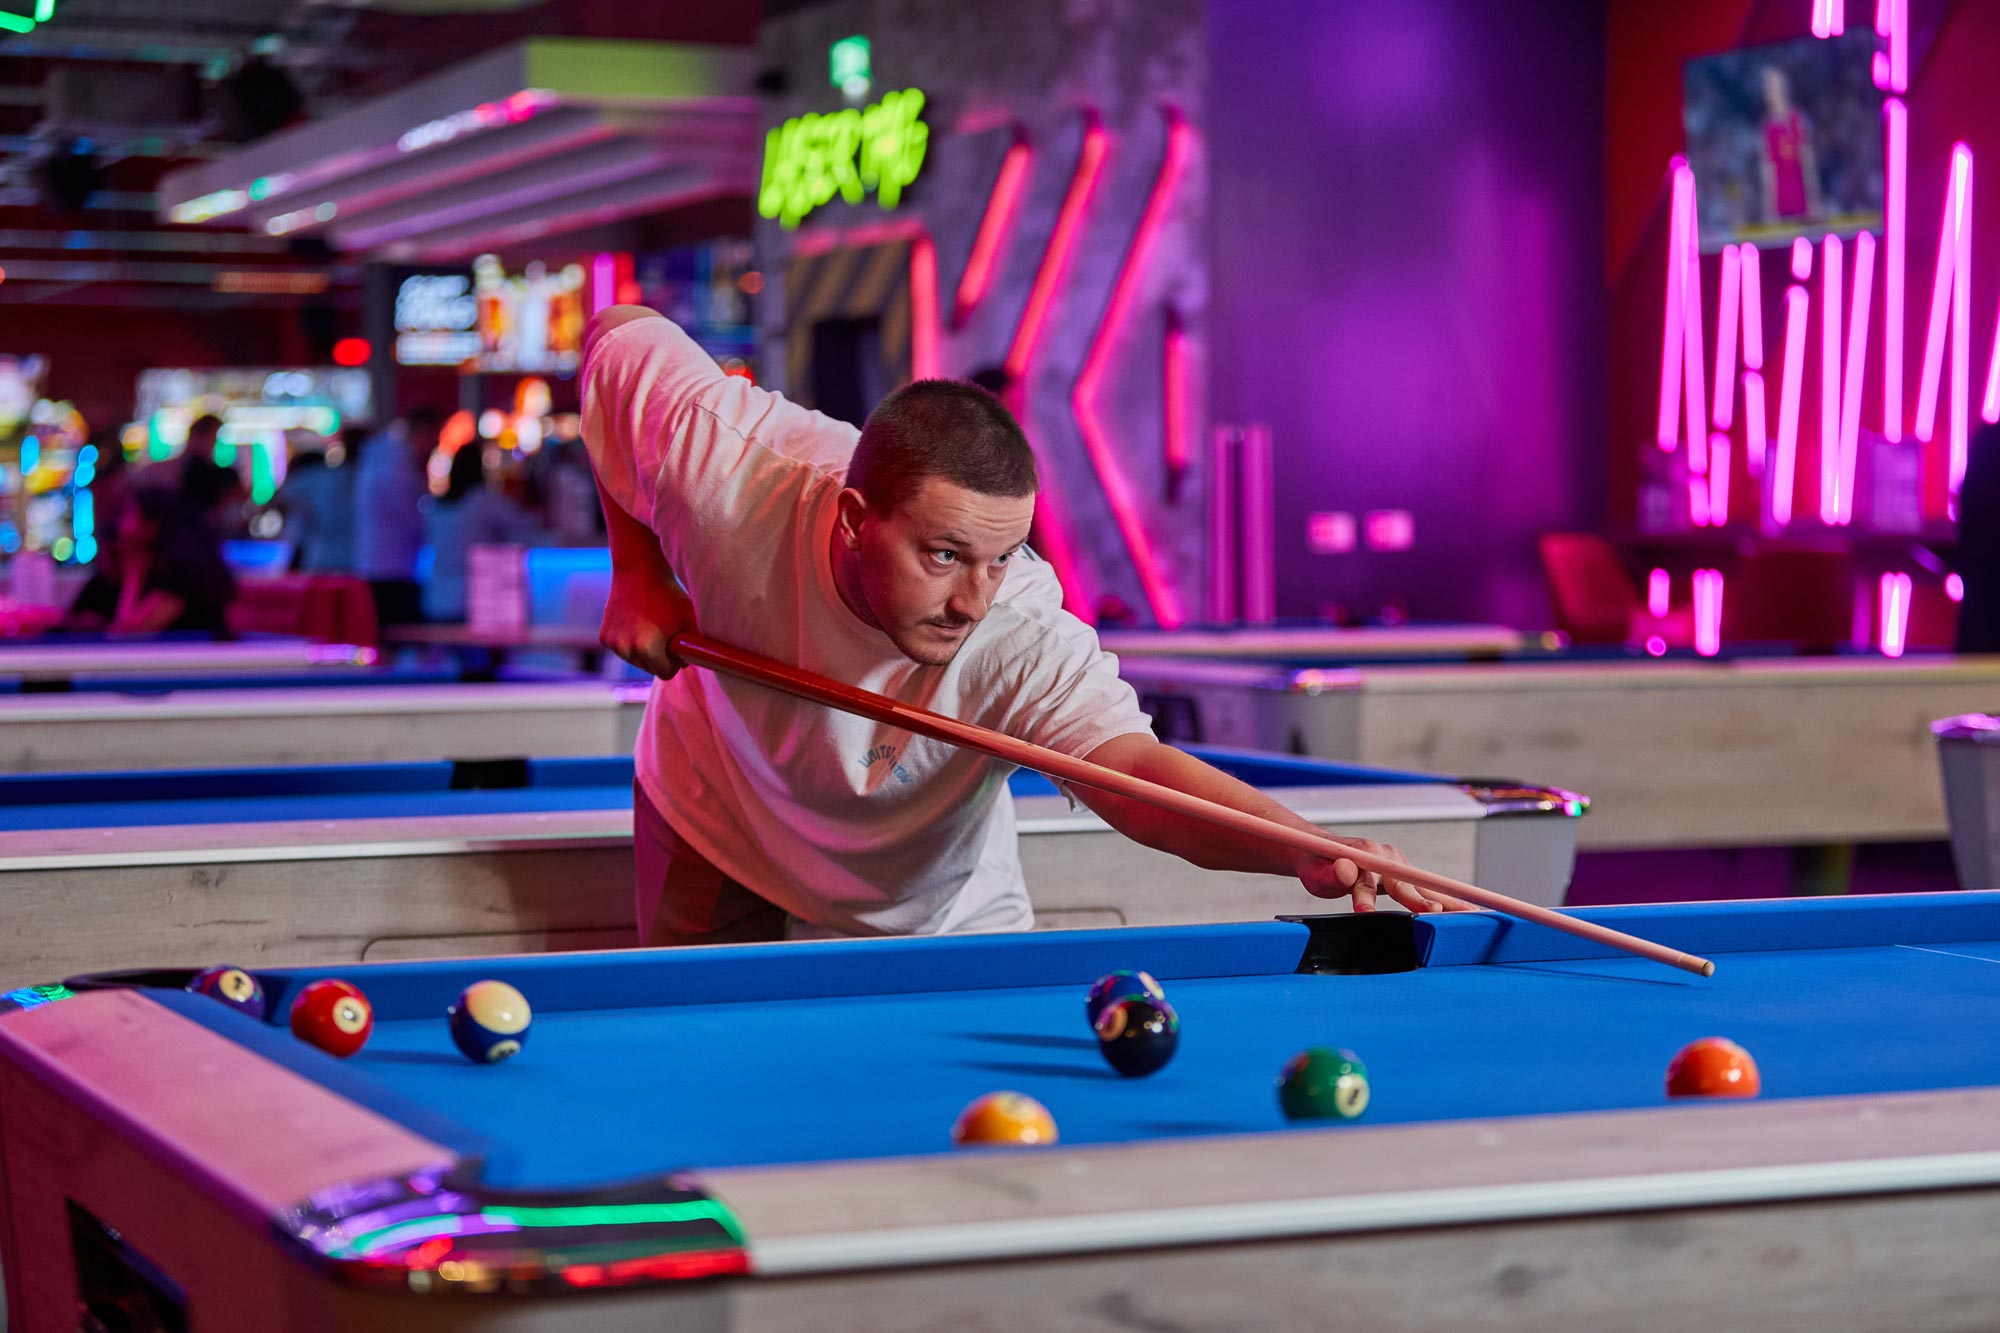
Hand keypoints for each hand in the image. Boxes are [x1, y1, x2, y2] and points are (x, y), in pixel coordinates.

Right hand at [599, 572, 695, 681]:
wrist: (639, 571)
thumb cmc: (669, 595)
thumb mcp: (690, 620)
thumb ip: (699, 646)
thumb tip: (709, 663)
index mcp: (647, 648)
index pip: (665, 673)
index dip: (675, 661)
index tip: (677, 645)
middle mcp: (626, 649)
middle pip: (650, 669)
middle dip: (660, 657)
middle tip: (666, 633)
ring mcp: (613, 644)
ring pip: (636, 661)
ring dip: (645, 650)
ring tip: (651, 625)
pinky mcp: (604, 637)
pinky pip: (623, 650)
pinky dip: (631, 642)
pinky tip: (637, 623)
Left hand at [1296, 837, 1470, 913]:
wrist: (1316, 853)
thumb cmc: (1316, 865)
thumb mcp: (1317, 873)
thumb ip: (1332, 874)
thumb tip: (1347, 872)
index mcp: (1372, 855)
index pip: (1397, 880)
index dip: (1414, 897)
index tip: (1429, 911)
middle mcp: (1390, 857)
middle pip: (1419, 886)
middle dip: (1440, 904)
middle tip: (1463, 921)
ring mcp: (1397, 865)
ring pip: (1427, 887)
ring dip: (1452, 902)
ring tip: (1479, 916)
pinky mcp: (1400, 874)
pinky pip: (1424, 889)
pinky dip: (1446, 901)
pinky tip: (1468, 912)